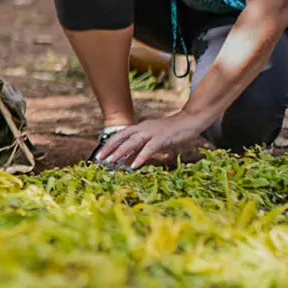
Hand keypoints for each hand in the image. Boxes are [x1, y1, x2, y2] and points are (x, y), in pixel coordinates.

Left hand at [94, 112, 208, 169]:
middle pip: (121, 137)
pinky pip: (149, 149)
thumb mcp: (152, 140)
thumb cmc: (170, 133)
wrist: (188, 121)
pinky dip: (141, 157)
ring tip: (111, 161)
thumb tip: (128, 162)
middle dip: (109, 148)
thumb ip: (140, 149)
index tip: (99, 154)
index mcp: (139, 127)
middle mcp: (142, 128)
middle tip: (99, 158)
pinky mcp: (162, 138)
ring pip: (132, 142)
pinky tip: (134, 166)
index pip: (119, 135)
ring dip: (120, 152)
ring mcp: (152, 132)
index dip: (108, 144)